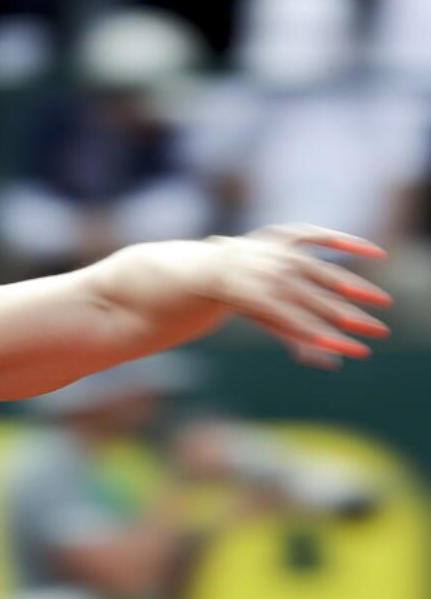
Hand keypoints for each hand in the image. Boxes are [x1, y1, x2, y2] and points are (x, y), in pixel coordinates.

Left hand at [203, 224, 391, 368]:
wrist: (216, 266)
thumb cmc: (245, 297)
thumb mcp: (264, 319)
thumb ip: (296, 336)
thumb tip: (328, 363)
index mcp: (263, 303)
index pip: (306, 327)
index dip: (333, 340)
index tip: (358, 351)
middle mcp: (271, 278)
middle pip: (321, 303)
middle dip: (353, 320)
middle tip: (382, 333)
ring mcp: (280, 255)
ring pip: (325, 274)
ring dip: (356, 288)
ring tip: (383, 301)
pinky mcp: (286, 235)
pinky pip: (318, 235)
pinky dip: (347, 242)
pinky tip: (376, 252)